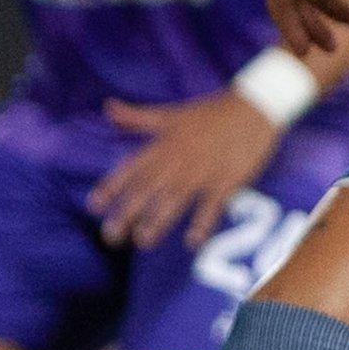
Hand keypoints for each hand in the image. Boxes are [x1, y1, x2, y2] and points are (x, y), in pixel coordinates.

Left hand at [90, 90, 287, 249]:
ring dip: (158, 220)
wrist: (254, 108)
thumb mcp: (171, 113)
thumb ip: (138, 116)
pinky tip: (192, 242)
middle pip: (149, 188)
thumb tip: (108, 107)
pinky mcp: (227, 180)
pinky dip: (202, 223)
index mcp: (164, 144)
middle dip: (128, 211)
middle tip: (111, 236)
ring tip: (143, 241)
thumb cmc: (211, 112)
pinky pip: (212, 205)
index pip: (132, 168)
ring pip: (175, 198)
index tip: (93, 206)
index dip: (112, 186)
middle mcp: (179, 159)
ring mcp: (203, 171)